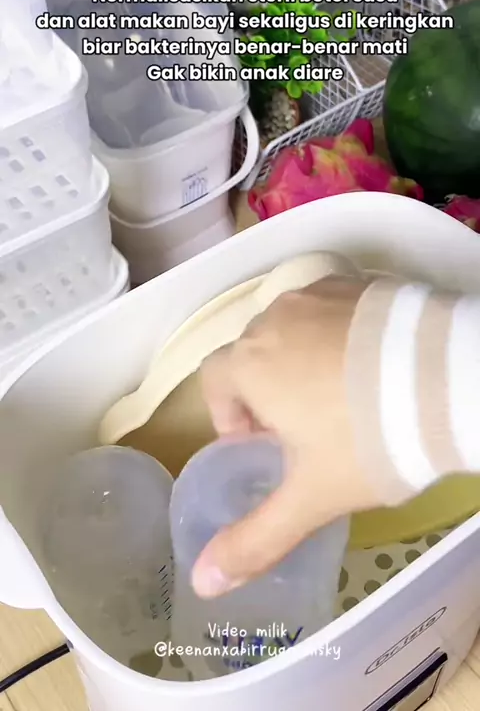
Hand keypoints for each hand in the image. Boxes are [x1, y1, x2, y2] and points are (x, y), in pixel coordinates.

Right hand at [192, 275, 380, 598]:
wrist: (446, 380)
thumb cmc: (366, 439)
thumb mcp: (312, 498)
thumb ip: (255, 540)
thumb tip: (203, 583)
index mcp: (250, 364)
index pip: (215, 381)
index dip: (231, 415)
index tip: (266, 443)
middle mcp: (274, 318)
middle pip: (255, 353)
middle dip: (269, 388)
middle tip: (310, 429)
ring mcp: (318, 293)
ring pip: (295, 328)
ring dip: (304, 358)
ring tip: (347, 395)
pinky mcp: (360, 282)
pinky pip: (333, 308)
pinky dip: (339, 332)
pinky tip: (373, 363)